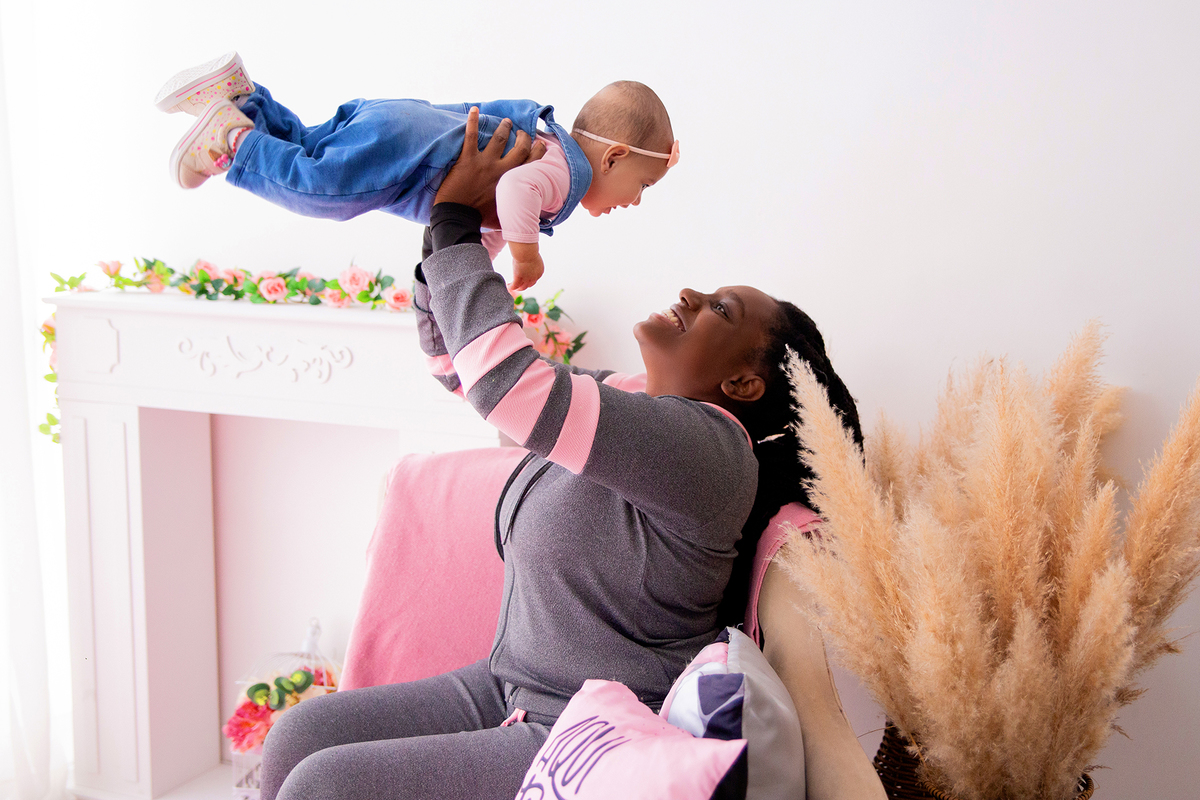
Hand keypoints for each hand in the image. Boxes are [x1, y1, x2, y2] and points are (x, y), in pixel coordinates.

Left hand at [435, 107, 546, 229]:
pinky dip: (472, 121)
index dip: (538, 150)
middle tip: (522, 133)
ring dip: (505, 128)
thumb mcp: (507, 215)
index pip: (532, 161)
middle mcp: (502, 169)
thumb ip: (520, 210)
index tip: (538, 144)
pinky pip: (471, 136)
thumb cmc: (481, 218)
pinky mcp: (468, 159)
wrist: (458, 217)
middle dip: (524, 137)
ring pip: (499, 138)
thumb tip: (536, 217)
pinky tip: (475, 109)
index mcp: (513, 181)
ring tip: (507, 122)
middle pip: (520, 146)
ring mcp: (485, 163)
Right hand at [509, 251, 544, 290]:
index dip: (529, 280)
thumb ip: (531, 261)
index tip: (525, 279)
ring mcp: (526, 279)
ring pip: (522, 288)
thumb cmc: (529, 251)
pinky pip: (514, 286)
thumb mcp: (533, 258)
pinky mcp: (519, 279)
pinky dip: (511, 287)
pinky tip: (508, 285)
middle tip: (519, 285)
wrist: (526, 252)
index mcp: (540, 272)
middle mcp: (534, 277)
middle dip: (523, 285)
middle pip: (529, 285)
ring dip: (517, 288)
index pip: (535, 279)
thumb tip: (527, 260)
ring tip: (512, 286)